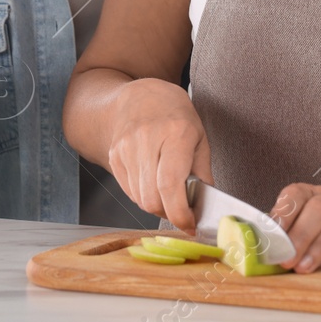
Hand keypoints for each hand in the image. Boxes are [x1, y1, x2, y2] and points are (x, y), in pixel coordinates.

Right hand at [105, 78, 211, 231]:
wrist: (139, 96)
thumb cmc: (175, 115)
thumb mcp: (199, 137)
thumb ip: (203, 173)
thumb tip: (206, 207)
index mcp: (175, 133)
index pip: (170, 185)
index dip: (180, 213)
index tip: (190, 225)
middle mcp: (147, 141)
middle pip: (152, 199)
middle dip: (169, 213)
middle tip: (182, 210)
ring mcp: (126, 149)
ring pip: (140, 200)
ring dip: (157, 205)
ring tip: (168, 192)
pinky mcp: (114, 157)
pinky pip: (129, 192)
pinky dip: (144, 196)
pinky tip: (153, 182)